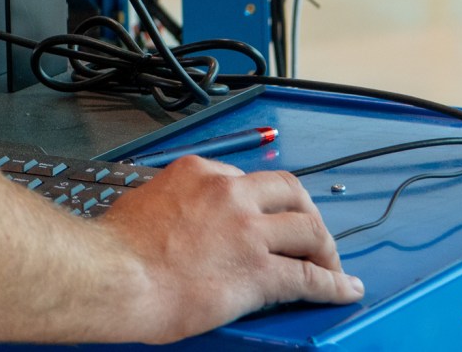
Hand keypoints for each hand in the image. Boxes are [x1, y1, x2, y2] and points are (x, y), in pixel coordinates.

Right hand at [100, 156, 363, 342]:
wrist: (117, 275)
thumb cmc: (117, 247)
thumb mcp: (141, 201)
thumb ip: (167, 200)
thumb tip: (170, 213)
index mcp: (198, 173)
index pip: (246, 178)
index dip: (262, 200)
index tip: (266, 216)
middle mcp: (230, 194)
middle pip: (290, 192)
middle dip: (305, 211)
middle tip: (309, 234)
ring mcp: (248, 231)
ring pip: (309, 228)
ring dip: (325, 247)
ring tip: (330, 263)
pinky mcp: (260, 272)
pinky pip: (309, 277)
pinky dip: (334, 284)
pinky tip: (345, 288)